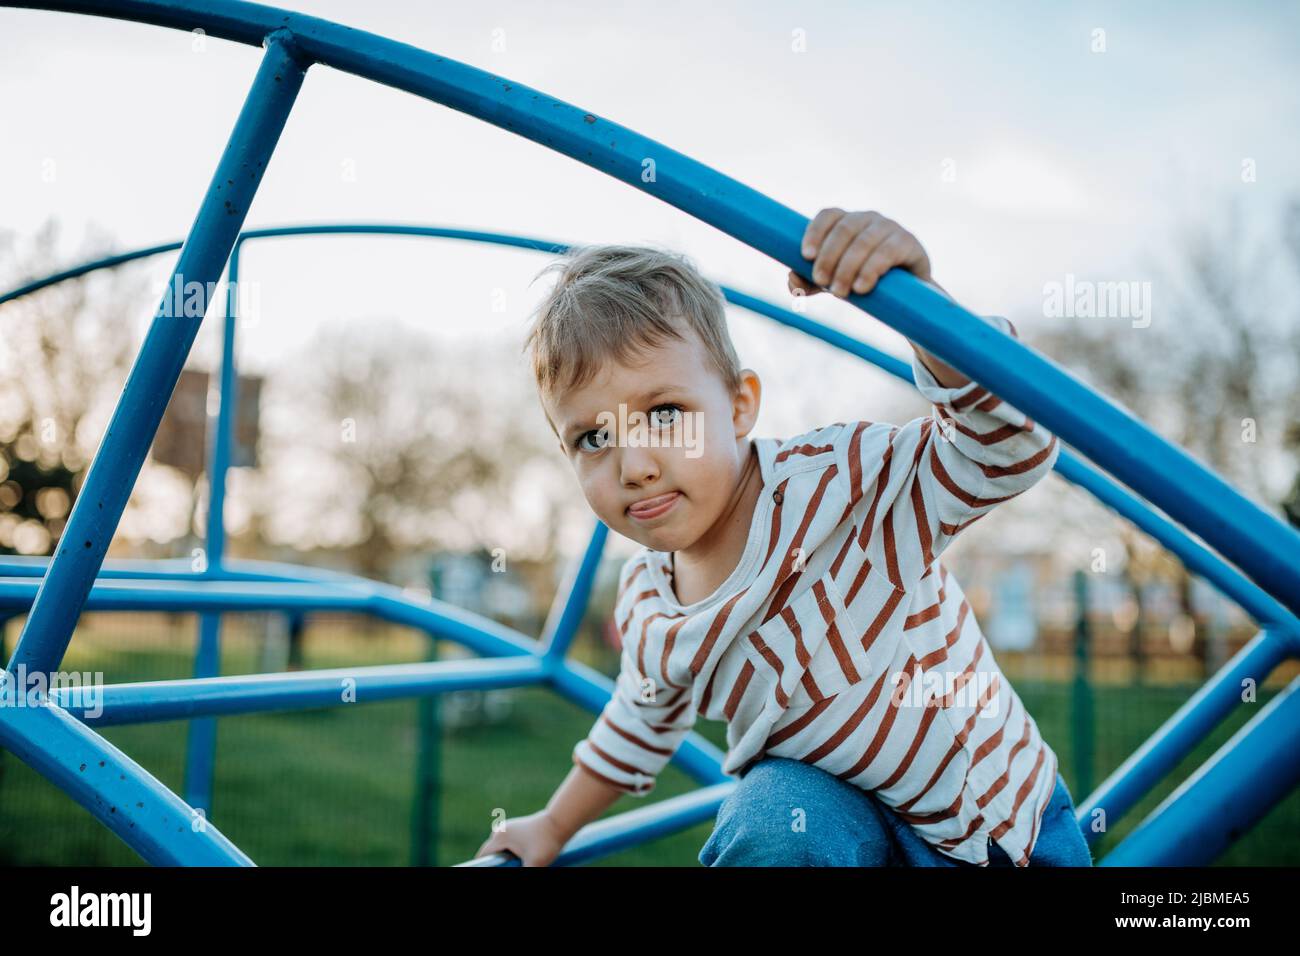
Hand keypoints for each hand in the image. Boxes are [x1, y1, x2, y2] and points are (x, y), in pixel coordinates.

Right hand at [474, 810, 567, 866]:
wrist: (561, 822)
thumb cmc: (548, 842)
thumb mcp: (535, 864)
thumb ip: (525, 873)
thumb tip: (523, 871)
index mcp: (500, 837)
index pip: (483, 856)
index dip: (482, 866)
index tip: (486, 869)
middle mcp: (501, 830)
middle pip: (491, 853)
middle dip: (496, 863)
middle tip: (502, 868)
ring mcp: (509, 828)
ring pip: (500, 849)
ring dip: (504, 859)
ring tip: (516, 863)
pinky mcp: (518, 829)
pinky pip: (508, 845)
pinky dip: (510, 854)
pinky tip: (520, 860)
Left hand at [788, 209, 931, 298]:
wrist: (904, 297)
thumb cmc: (862, 281)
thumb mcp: (832, 283)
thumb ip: (808, 283)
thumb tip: (792, 281)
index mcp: (847, 222)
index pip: (828, 216)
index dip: (815, 232)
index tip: (806, 256)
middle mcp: (867, 219)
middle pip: (844, 229)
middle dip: (829, 257)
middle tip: (822, 282)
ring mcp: (889, 228)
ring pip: (864, 242)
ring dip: (847, 267)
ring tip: (840, 292)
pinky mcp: (908, 243)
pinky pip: (887, 251)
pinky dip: (871, 269)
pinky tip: (861, 287)